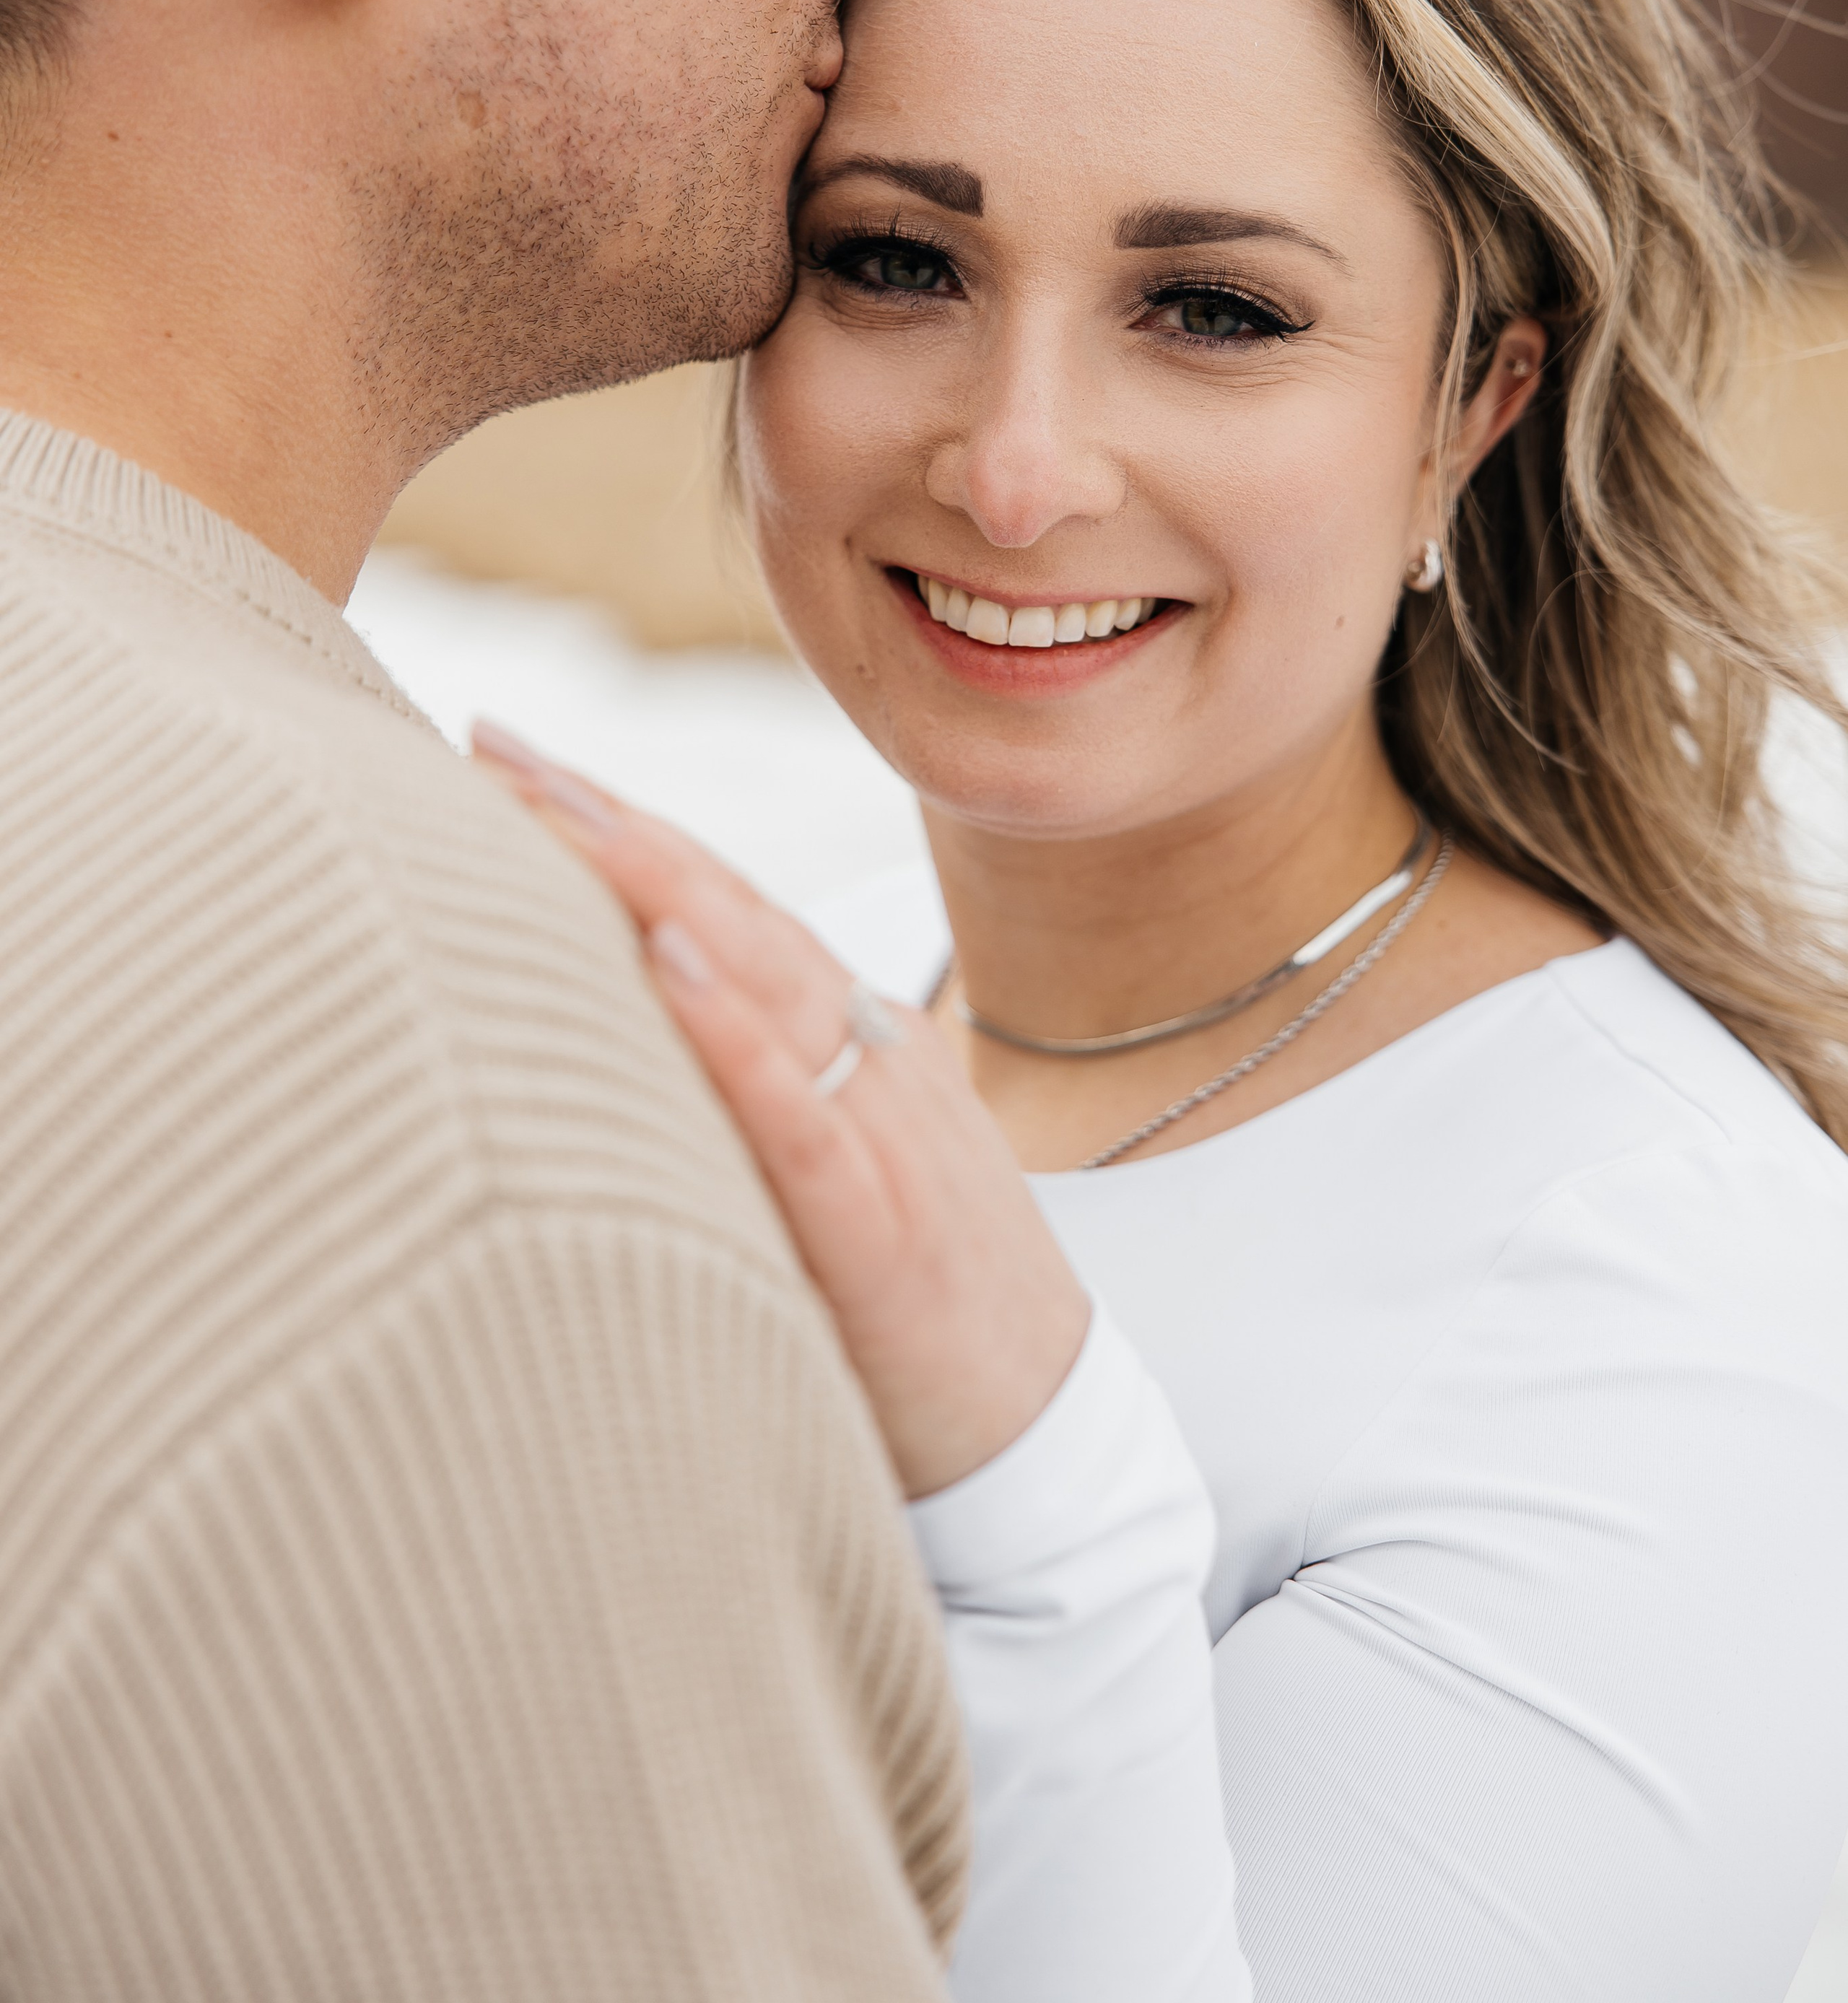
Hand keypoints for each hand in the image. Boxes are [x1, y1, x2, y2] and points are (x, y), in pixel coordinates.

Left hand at [472, 726, 1091, 1498]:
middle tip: (490, 741)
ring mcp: (887, 1136)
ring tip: (549, 806)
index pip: (719, 907)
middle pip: (725, 911)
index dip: (617, 827)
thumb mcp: (826, 1176)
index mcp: (849, 1042)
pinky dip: (736, 1035)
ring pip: (762, 981)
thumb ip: (746, 1101)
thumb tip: (613, 1039)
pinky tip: (665, 965)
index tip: (506, 758)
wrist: (1048, 1445)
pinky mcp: (888, 1233)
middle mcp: (867, 1060)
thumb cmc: (912, 1317)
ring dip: (650, 885)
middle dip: (605, 822)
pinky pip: (805, 1117)